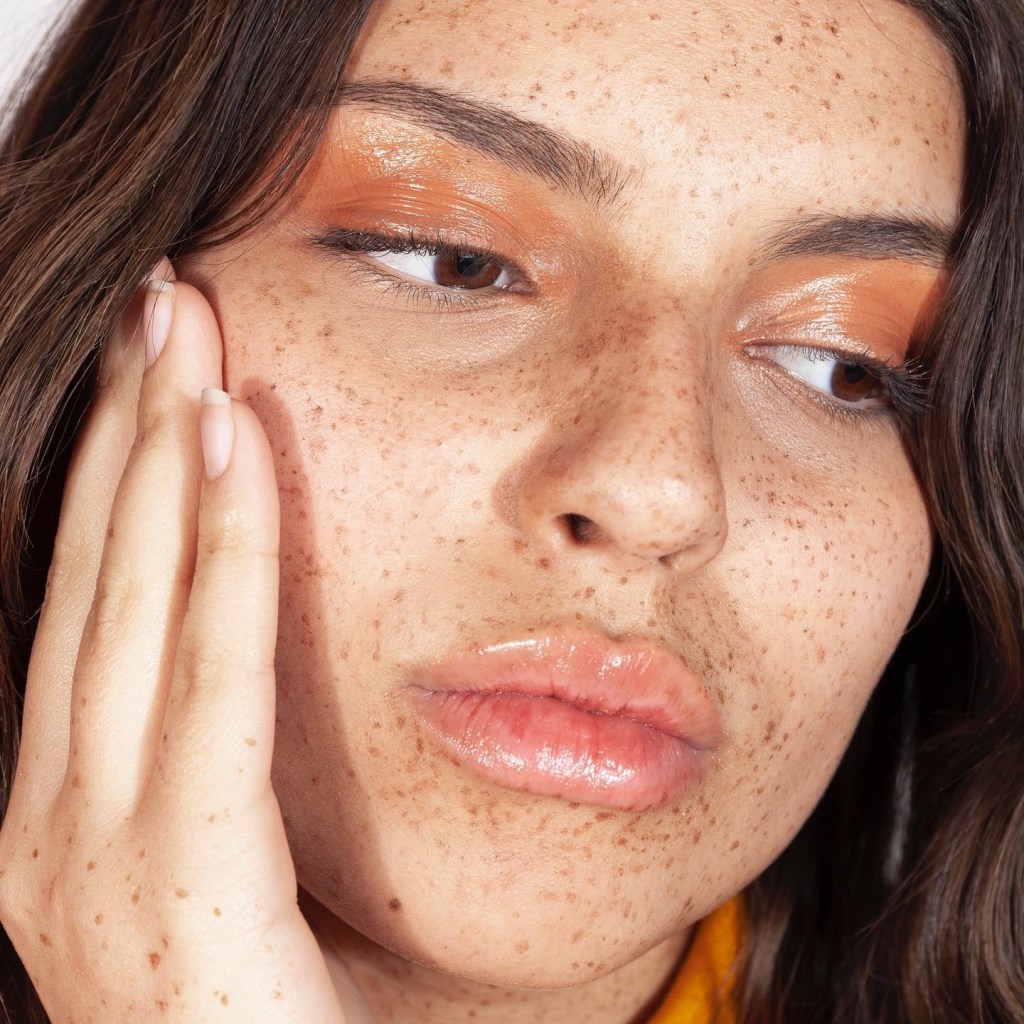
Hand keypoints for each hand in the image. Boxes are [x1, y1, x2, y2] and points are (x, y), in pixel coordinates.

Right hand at [0, 265, 373, 1022]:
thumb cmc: (249, 1021)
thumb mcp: (209, 877)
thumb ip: (204, 773)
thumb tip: (228, 659)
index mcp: (54, 813)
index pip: (87, 603)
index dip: (109, 474)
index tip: (148, 371)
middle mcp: (46, 815)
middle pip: (96, 573)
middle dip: (122, 426)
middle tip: (157, 302)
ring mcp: (90, 844)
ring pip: (131, 597)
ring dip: (155, 449)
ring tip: (181, 328)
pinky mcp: (174, 865)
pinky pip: (208, 667)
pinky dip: (217, 546)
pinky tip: (228, 441)